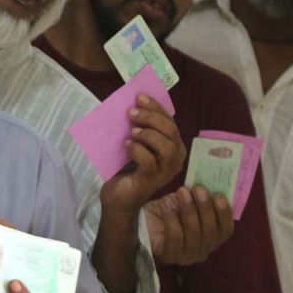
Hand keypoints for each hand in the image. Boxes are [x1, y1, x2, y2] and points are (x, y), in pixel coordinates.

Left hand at [100, 96, 185, 213]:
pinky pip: (150, 162)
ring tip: (132, 131)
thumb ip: (138, 127)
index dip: (156, 108)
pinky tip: (127, 146)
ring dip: (149, 135)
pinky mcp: (151, 181)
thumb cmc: (126, 167)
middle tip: (131, 112)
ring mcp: (165, 171)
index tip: (140, 97)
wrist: (117, 196)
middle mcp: (175, 159)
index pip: (170, 122)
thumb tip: (132, 104)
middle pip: (171, 132)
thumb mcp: (134, 143)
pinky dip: (138, 150)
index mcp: (174, 146)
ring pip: (167, 147)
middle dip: (152, 118)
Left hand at [144, 186, 233, 265]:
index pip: (226, 230)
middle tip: (198, 189)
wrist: (141, 220)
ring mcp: (187, 256)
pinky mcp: (170, 255)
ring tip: (182, 193)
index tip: (218, 195)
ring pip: (194, 234)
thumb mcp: (186, 200)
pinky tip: (167, 209)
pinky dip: (173, 222)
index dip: (224, 213)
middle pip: (211, 232)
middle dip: (206, 208)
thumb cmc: (168, 210)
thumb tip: (212, 181)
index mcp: (212, 238)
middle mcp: (203, 250)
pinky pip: (175, 238)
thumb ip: (200, 195)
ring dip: (189, 211)